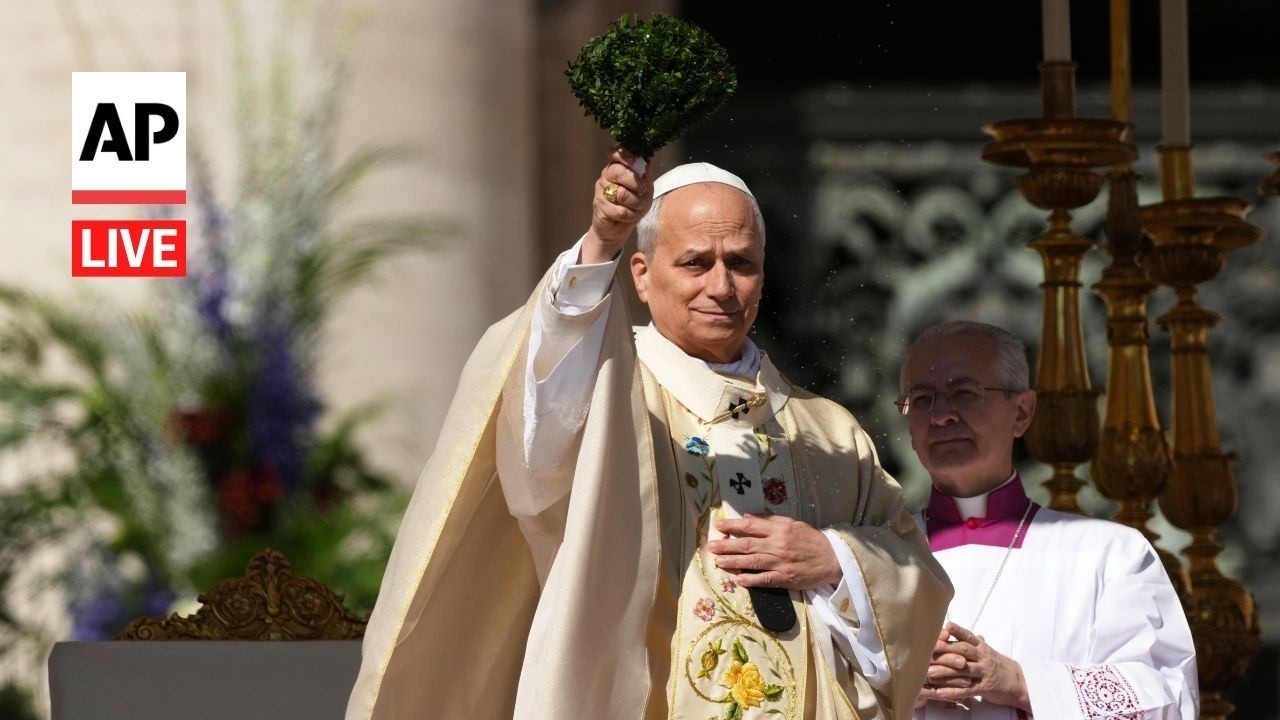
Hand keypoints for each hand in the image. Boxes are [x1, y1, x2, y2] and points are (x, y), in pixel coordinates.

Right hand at [581, 147, 652, 263]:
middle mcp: (606, 177)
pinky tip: (629, 216)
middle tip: (642, 190)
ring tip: (638, 206)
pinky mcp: (600, 208)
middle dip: (635, 182)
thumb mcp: (644, 190)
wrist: (617, 229)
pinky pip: (621, 211)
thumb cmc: (632, 206)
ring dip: (636, 202)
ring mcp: (601, 192)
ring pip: (622, 194)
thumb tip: (648, 161)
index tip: (635, 161)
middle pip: (618, 172)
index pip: (615, 153)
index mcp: (616, 168)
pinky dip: (630, 215)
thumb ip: (645, 175)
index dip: (625, 155)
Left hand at [707, 513, 840, 589]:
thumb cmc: (811, 539)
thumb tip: (747, 517)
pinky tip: (737, 579)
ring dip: (732, 562)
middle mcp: (777, 545)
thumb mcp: (792, 523)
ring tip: (717, 561)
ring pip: (751, 562)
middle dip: (726, 545)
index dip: (732, 526)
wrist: (833, 559)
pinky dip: (750, 580)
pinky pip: (764, 580)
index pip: (750, 526)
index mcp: (779, 530)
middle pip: (746, 545)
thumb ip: (769, 520)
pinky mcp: (784, 579)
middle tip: (710, 546)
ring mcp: (780, 563)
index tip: (719, 526)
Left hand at [918, 622, 1029, 711]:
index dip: (957, 631)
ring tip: (929, 672)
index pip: (968, 636)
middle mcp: (983, 658)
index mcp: (982, 647)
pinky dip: (954, 691)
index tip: (946, 626)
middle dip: (945, 649)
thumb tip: (953, 628)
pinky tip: (941, 692)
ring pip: (963, 670)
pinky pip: (968, 690)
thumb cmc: (997, 664)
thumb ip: (969, 641)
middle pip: (962, 651)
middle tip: (928, 649)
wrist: (1018, 682)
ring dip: (945, 671)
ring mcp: (984, 673)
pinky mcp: (985, 688)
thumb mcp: (985, 650)